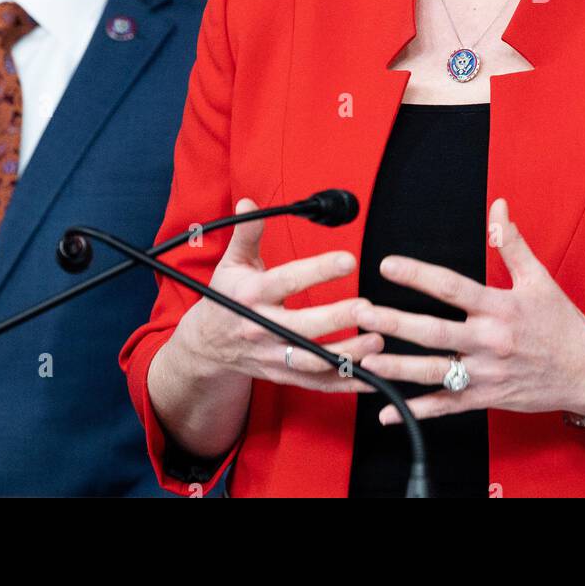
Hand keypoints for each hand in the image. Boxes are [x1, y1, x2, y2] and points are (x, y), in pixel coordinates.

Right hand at [181, 198, 382, 393]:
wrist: (206, 345)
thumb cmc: (227, 297)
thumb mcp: (232, 263)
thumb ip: (247, 233)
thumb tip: (249, 201)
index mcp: (252, 296)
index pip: (287, 281)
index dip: (318, 270)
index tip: (349, 259)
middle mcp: (261, 329)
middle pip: (301, 327)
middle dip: (336, 318)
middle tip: (368, 307)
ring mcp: (272, 356)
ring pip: (312, 361)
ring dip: (346, 354)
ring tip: (378, 342)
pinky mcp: (283, 376)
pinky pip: (317, 384)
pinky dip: (345, 383)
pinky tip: (373, 375)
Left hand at [352, 197, 584, 424]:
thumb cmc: (562, 323)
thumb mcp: (539, 279)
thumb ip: (512, 244)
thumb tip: (498, 207)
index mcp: (500, 307)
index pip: (452, 287)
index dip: (418, 274)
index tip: (388, 265)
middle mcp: (489, 341)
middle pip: (434, 332)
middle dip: (394, 322)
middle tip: (361, 313)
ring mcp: (486, 373)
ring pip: (434, 372)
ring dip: (397, 368)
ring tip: (365, 359)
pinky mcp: (486, 398)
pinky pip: (446, 406)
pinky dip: (416, 412)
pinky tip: (386, 412)